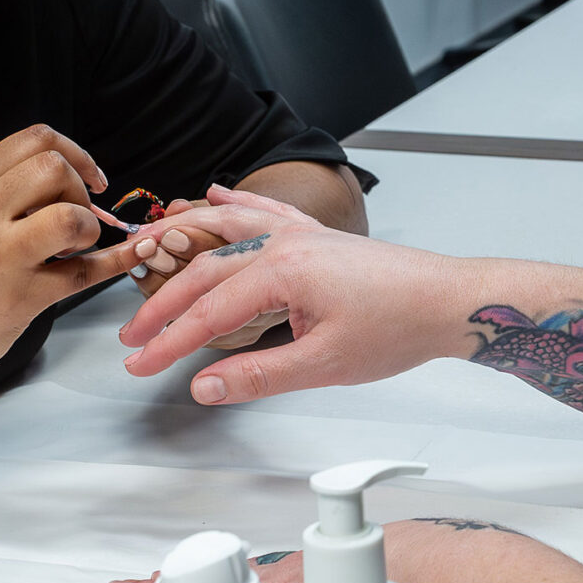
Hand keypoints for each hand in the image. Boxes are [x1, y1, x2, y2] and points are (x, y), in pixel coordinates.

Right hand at [0, 125, 144, 349]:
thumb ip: (0, 196)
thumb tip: (64, 182)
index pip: (33, 140)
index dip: (74, 152)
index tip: (87, 180)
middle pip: (54, 168)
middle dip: (79, 190)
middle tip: (74, 221)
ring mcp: (0, 256)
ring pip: (70, 215)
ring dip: (88, 227)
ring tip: (72, 249)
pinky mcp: (20, 298)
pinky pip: (85, 272)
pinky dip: (118, 261)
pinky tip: (131, 257)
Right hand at [117, 188, 473, 403]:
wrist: (450, 299)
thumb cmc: (399, 326)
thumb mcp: (325, 364)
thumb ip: (258, 375)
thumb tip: (205, 387)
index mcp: (283, 271)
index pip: (208, 311)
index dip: (168, 342)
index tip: (139, 364)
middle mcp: (286, 243)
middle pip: (207, 271)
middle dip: (164, 305)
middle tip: (133, 337)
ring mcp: (302, 235)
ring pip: (228, 231)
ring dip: (185, 247)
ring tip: (147, 252)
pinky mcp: (319, 237)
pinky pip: (266, 213)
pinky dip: (235, 205)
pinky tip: (215, 195)